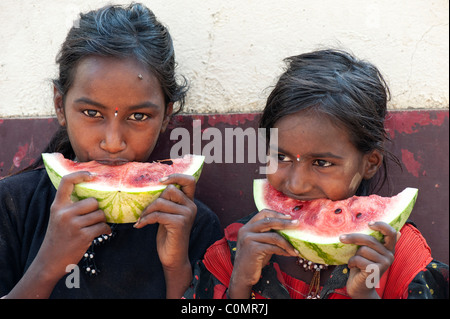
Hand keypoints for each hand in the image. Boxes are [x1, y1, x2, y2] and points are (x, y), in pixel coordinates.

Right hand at [6, 171, 110, 297]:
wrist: (50, 261)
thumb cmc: (59, 237)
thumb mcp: (58, 217)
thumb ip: (70, 205)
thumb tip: (95, 195)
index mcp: (57, 206)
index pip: (67, 181)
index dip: (80, 174)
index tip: (92, 175)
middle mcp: (64, 213)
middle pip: (93, 201)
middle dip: (97, 210)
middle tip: (94, 218)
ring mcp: (73, 224)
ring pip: (100, 214)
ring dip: (101, 221)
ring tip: (95, 227)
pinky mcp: (83, 236)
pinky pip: (102, 227)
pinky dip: (105, 230)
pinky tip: (102, 233)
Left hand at [133, 173, 196, 297]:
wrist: (173, 257)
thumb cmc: (168, 235)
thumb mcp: (168, 214)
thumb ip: (167, 201)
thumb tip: (150, 186)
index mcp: (189, 202)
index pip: (189, 180)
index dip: (176, 176)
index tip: (160, 181)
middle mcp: (191, 206)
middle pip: (169, 190)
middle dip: (153, 200)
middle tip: (145, 211)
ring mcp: (187, 214)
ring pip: (161, 202)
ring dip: (147, 211)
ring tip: (142, 219)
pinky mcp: (180, 224)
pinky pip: (157, 215)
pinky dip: (145, 220)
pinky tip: (140, 226)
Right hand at [228, 210, 298, 297]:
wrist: (242, 275)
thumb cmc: (254, 259)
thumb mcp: (260, 243)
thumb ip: (269, 234)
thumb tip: (289, 229)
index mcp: (247, 226)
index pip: (263, 213)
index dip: (277, 214)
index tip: (289, 217)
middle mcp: (246, 230)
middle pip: (269, 221)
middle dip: (285, 222)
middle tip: (297, 224)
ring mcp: (248, 239)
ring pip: (274, 236)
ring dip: (287, 243)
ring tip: (295, 249)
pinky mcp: (253, 249)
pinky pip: (273, 247)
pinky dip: (283, 250)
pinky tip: (289, 254)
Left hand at [339, 221, 398, 298]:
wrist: (360, 287)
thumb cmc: (361, 266)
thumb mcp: (366, 252)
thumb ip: (369, 241)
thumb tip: (376, 226)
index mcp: (388, 248)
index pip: (391, 233)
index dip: (381, 226)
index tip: (369, 223)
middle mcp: (390, 255)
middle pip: (370, 240)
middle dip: (353, 238)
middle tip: (341, 238)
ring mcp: (385, 263)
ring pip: (363, 250)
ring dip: (354, 255)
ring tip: (354, 261)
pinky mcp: (376, 270)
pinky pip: (359, 259)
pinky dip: (352, 262)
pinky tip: (353, 267)